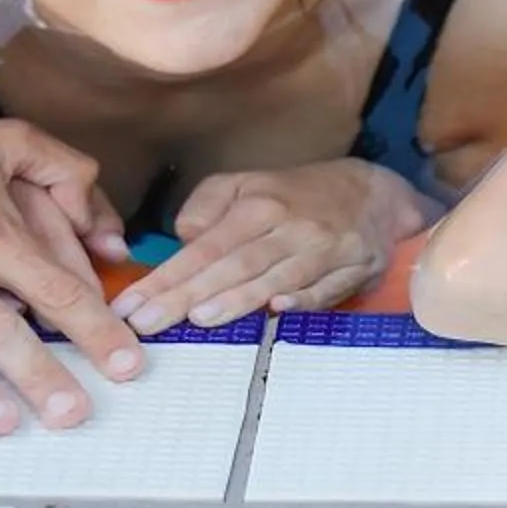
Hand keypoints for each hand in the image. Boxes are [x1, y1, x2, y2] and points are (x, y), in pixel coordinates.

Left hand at [119, 161, 430, 333]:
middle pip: (234, 263)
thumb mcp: (248, 183)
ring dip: (240, 297)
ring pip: (277, 274)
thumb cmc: (298, 197)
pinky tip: (279, 309)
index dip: (167, 277)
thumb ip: (208, 206)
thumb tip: (183, 238)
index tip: (132, 305)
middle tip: (149, 324)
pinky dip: (305, 298)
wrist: (375, 193)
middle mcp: (290, 225)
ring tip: (202, 318)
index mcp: (260, 204)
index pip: (205, 246)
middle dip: (188, 295)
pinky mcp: (355, 266)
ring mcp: (325, 247)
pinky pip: (327, 286)